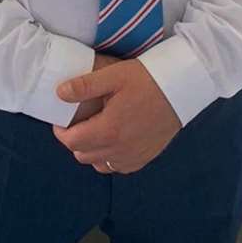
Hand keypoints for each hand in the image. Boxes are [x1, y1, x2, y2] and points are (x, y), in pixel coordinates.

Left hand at [53, 57, 181, 174]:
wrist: (181, 88)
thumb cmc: (147, 79)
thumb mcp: (114, 76)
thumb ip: (84, 86)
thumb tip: (60, 94)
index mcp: (108, 130)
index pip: (71, 141)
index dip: (61, 131)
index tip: (62, 120)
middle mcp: (119, 150)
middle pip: (82, 155)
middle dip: (75, 140)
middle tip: (79, 122)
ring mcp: (133, 156)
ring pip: (99, 164)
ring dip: (91, 151)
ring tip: (95, 131)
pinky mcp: (145, 157)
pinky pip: (118, 167)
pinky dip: (110, 157)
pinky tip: (114, 140)